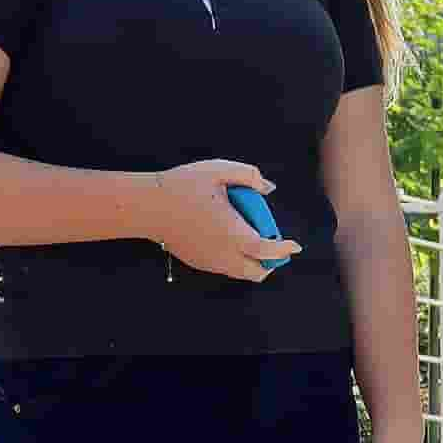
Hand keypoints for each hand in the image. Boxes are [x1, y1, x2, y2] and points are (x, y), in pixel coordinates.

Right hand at [144, 159, 298, 280]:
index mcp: (233, 233)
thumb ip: (248, 175)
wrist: (148, 206)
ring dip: (251, 261)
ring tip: (249, 237)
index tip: (294, 245)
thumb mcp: (218, 170)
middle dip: (269, 262)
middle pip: (256, 272)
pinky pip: (223, 268)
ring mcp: (209, 261)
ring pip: (239, 273)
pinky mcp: (197, 262)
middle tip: (271, 244)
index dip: (283, 250)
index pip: (266, 251)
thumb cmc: (183, 185)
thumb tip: (268, 188)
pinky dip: (233, 259)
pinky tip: (226, 237)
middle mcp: (223, 253)